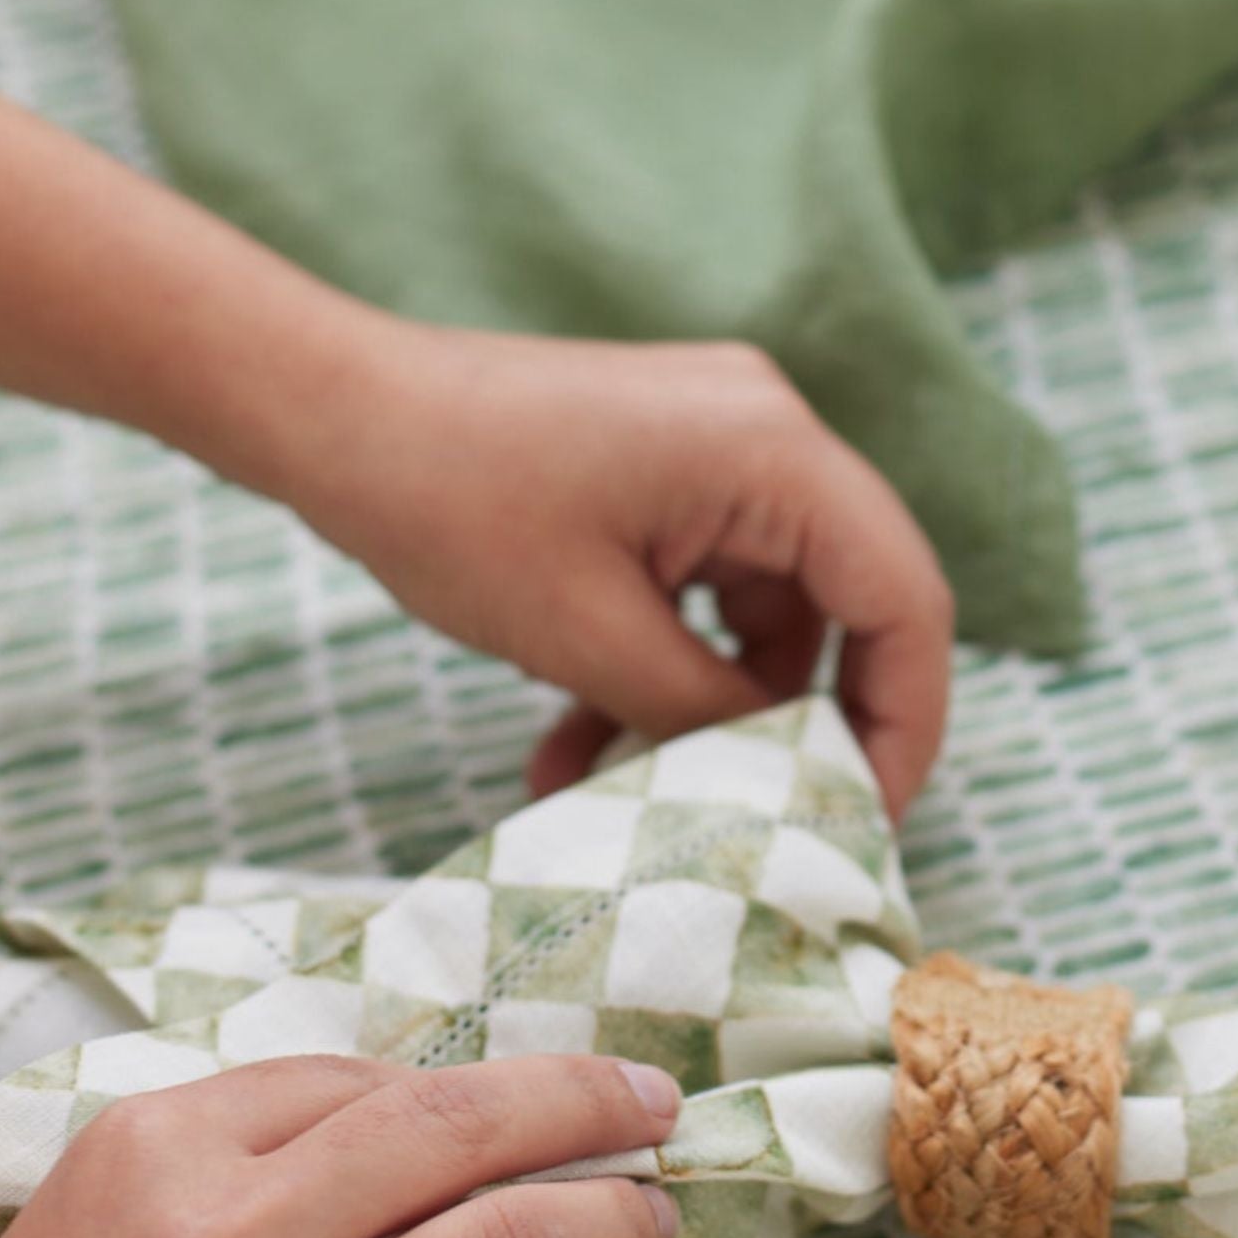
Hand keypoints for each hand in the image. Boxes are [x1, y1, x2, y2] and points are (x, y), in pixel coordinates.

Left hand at [297, 325, 953, 818]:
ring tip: (620, 792)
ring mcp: (718, 441)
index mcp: (775, 453)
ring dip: (708, 707)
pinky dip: (664, 661)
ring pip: (766, 608)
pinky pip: (706, 583)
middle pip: (849, 601)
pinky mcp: (666, 464)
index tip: (868, 819)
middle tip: (772, 823)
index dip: (906, 721)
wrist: (331, 413)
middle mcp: (769, 431)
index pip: (905, 599)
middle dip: (804, 724)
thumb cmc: (449, 506)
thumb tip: (785, 776)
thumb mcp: (590, 640)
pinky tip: (580, 737)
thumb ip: (711, 712)